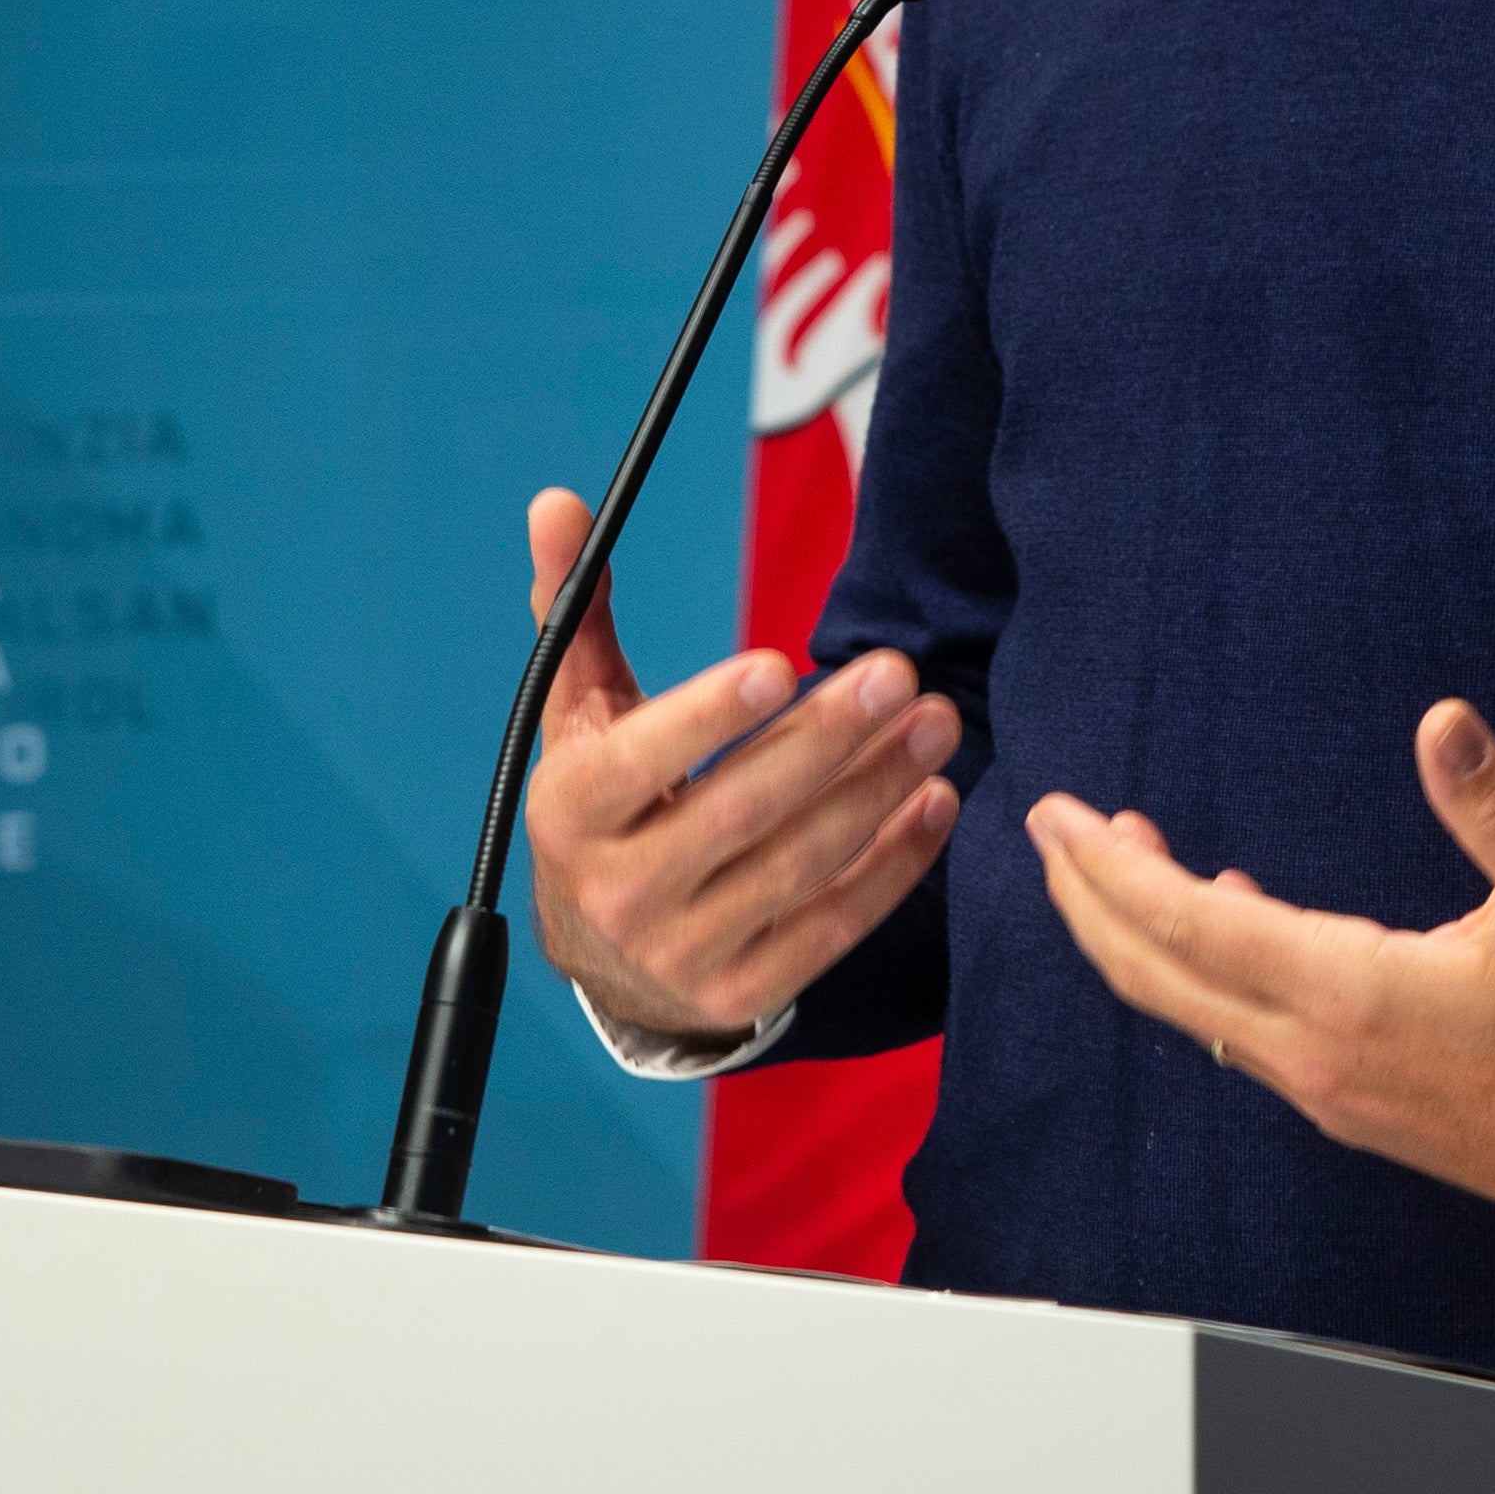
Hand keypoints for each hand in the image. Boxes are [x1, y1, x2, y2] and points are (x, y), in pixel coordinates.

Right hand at [518, 488, 962, 1040]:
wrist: (605, 958)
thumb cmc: (605, 805)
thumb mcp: (579, 713)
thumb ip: (575, 610)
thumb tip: (557, 502)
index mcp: (572, 813)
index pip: (640, 763)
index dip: (708, 717)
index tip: (781, 662)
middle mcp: (620, 892)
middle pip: (737, 812)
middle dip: (826, 739)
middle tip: (898, 673)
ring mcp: (685, 952)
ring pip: (797, 867)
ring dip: (877, 789)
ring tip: (937, 721)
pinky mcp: (745, 992)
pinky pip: (832, 928)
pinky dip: (892, 865)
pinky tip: (935, 800)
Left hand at [1022, 699, 1494, 1249]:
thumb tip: (1443, 718)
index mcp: (1351, 994)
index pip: (1190, 924)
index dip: (1110, 868)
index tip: (1055, 814)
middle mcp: (1314, 1052)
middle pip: (1157, 975)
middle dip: (1088, 901)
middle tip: (1047, 830)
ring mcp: (1323, 1089)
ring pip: (1191, 1009)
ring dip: (1140, 935)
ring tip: (1119, 856)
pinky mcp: (1344, 1105)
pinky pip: (1237, 1030)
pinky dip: (1200, 970)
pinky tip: (1226, 912)